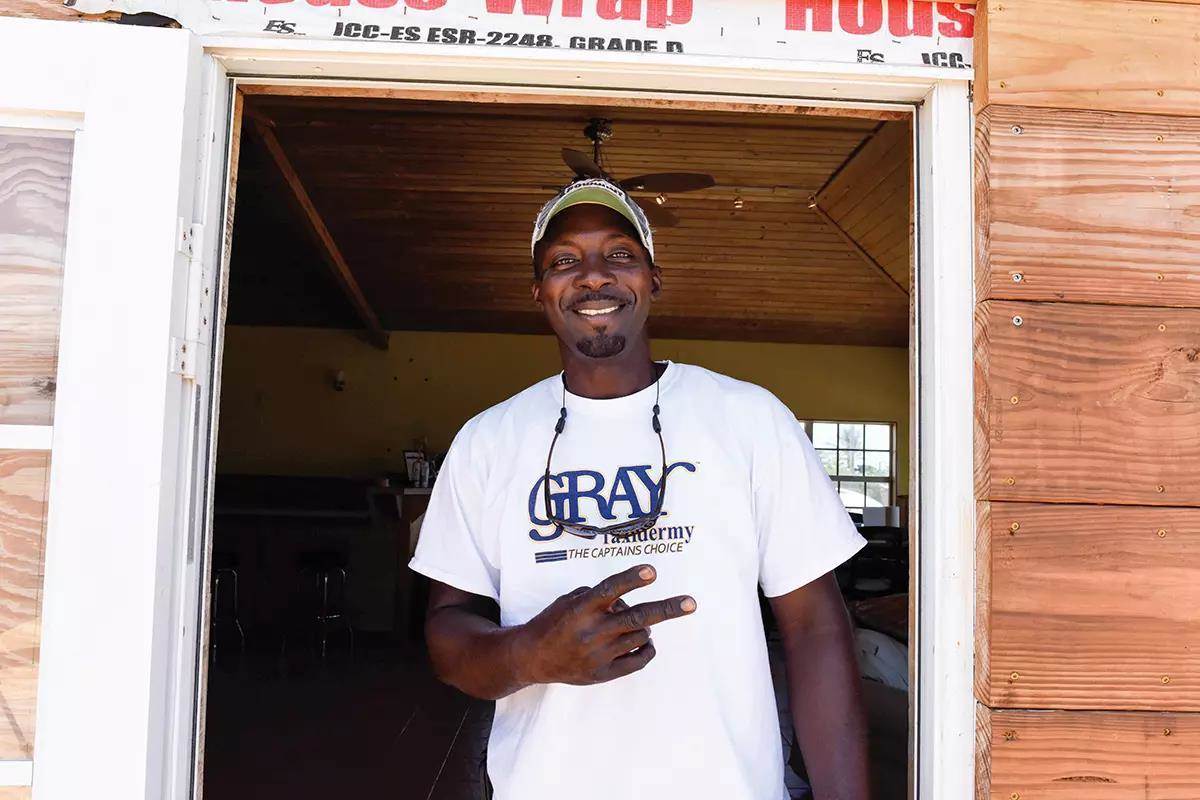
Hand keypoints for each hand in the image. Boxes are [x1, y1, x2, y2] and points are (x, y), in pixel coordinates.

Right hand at [515, 564, 695, 685]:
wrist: (532, 658)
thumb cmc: (554, 622)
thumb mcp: (569, 600)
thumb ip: (598, 596)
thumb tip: (628, 600)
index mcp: (581, 609)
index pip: (610, 590)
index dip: (632, 579)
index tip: (652, 572)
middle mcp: (592, 631)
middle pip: (637, 617)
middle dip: (667, 609)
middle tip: (691, 603)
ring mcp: (599, 655)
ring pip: (641, 636)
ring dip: (646, 627)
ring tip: (639, 624)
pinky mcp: (603, 674)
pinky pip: (638, 660)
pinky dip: (646, 648)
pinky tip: (643, 641)